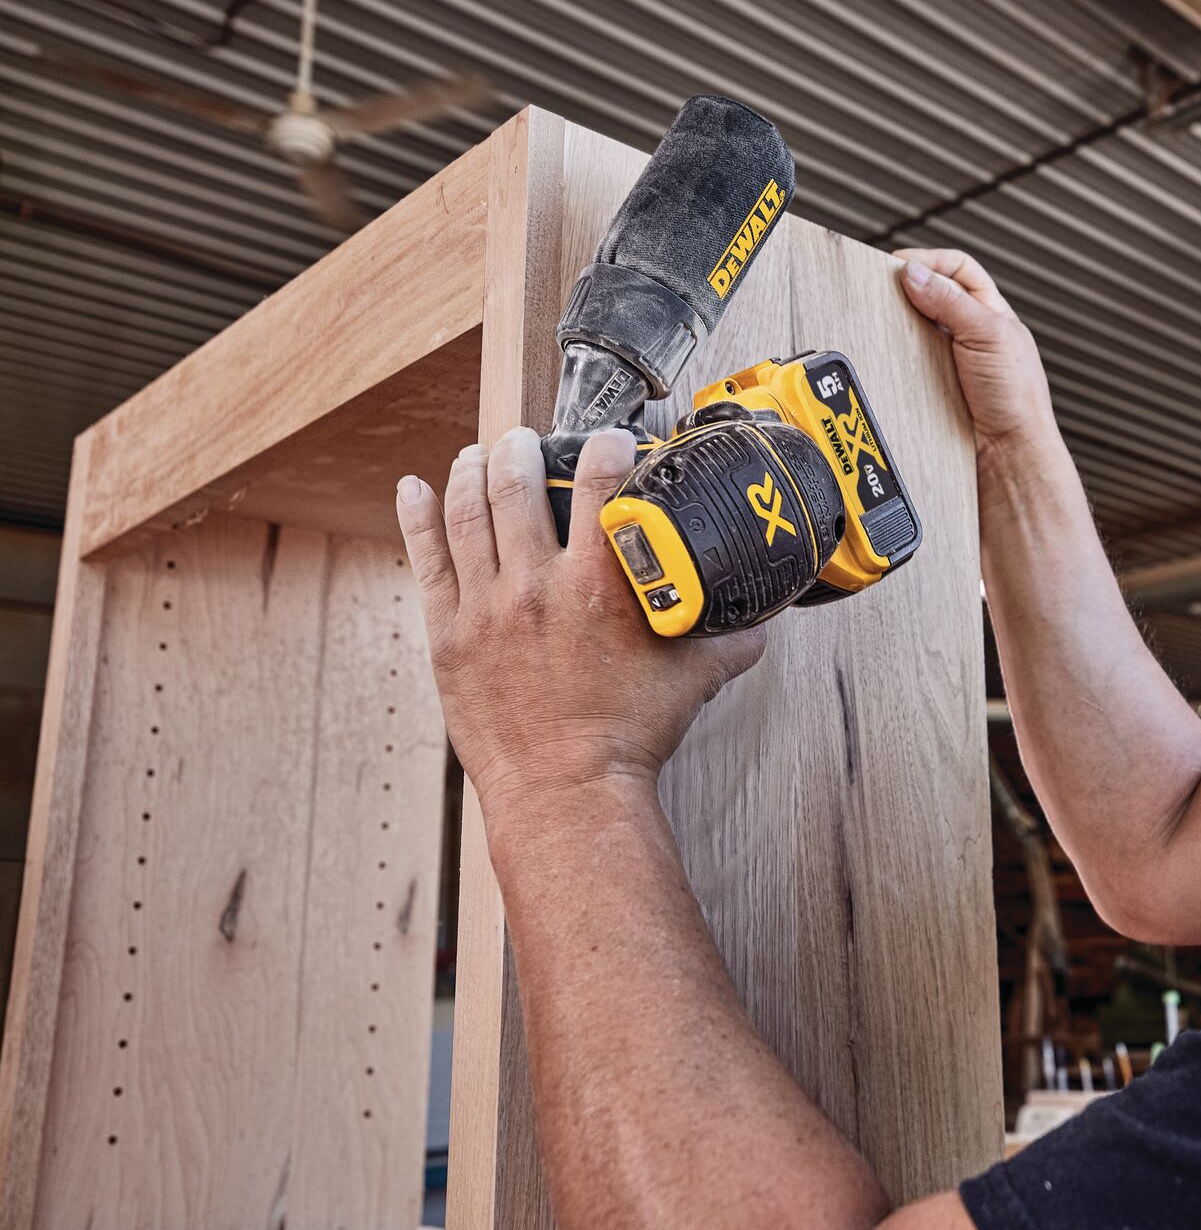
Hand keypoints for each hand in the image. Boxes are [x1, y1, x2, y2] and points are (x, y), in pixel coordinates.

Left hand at [394, 427, 764, 813]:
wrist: (566, 792)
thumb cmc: (626, 740)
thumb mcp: (690, 681)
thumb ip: (725, 643)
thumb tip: (756, 624)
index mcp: (598, 587)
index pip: (599, 486)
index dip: (606, 448)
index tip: (610, 437)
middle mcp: (536, 587)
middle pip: (515, 485)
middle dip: (521, 448)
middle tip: (528, 439)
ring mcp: (486, 608)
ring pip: (468, 512)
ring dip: (472, 471)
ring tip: (479, 454)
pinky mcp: (449, 635)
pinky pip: (427, 561)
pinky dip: (418, 518)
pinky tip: (414, 490)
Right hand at [897, 250, 1058, 456]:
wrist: (1006, 452)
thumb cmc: (1017, 399)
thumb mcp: (988, 335)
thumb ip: (951, 301)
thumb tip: (914, 272)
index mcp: (990, 312)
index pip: (957, 268)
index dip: (930, 260)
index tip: (900, 265)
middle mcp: (969, 331)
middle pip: (930, 294)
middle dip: (908, 290)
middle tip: (885, 291)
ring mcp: (948, 358)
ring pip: (914, 327)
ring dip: (898, 323)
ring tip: (884, 320)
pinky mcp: (931, 384)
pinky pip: (906, 361)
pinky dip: (895, 355)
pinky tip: (891, 355)